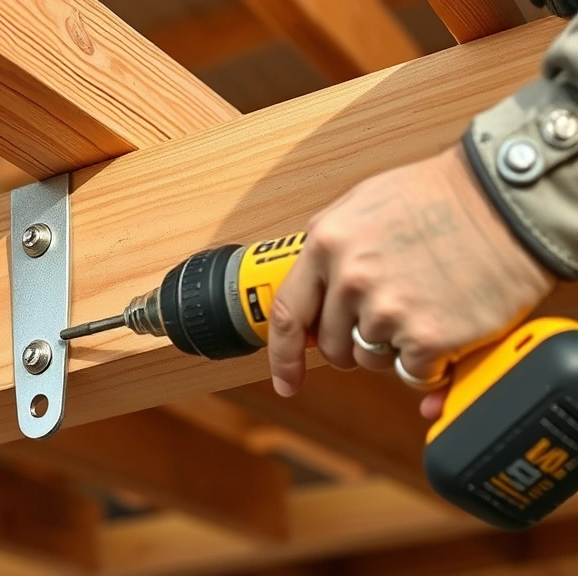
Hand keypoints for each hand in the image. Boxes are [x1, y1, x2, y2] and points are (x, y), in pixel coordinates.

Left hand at [267, 143, 555, 417]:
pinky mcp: (427, 336)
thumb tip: (314, 298)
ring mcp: (387, 309)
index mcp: (327, 243)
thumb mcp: (364, 204)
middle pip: (333, 345)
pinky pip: (412, 373)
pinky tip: (447, 324)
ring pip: (371, 359)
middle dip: (355, 341)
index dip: (283, 355)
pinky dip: (430, 362)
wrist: (510, 202)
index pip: (288, 314)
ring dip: (395, 347)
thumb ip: (331, 250)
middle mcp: (350, 278)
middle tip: (392, 316)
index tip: (286, 380)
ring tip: (425, 305)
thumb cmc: (443, 198)